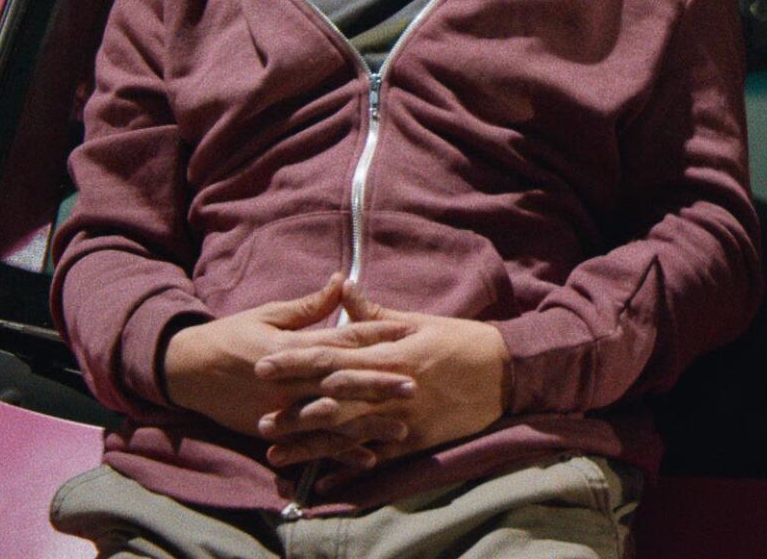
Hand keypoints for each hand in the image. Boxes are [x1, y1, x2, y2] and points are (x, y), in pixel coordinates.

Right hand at [161, 274, 415, 448]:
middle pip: (341, 382)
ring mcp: (280, 409)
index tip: (407, 334)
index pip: (339, 339)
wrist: (186, 370)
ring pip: (331, 418)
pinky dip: (339, 454)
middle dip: (378, 384)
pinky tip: (367, 460)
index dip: (375, 336)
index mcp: (290, 346)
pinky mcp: (273, 429)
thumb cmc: (232, 335)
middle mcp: (288, 380)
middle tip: (414, 386)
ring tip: (402, 429)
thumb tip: (343, 280)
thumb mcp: (269, 314)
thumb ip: (309, 305)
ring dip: (367, 424)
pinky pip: (311, 444)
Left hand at [253, 282, 509, 479]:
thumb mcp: (419, 321)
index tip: (263, 365)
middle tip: (261, 417)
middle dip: (294, 410)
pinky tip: (323, 479)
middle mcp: (392, 389)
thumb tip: (341, 287)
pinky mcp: (416, 441)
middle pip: (333, 400)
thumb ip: (374, 312)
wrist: (505, 373)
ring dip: (311, 444)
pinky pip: (376, 457)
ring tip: (278, 451)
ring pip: (349, 434)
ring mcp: (403, 418)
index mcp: (390, 353)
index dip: (295, 362)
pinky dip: (349, 469)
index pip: (333, 357)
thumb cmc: (460, 341)